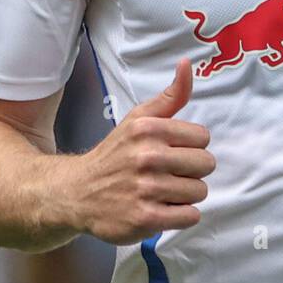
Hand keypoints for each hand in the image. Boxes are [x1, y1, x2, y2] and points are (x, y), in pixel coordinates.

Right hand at [64, 58, 214, 243]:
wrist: (77, 192)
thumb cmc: (115, 154)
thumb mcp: (138, 119)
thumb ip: (170, 96)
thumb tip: (187, 64)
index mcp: (149, 129)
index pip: (203, 137)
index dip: (190, 147)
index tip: (171, 153)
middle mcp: (147, 157)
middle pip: (206, 165)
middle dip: (190, 172)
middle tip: (166, 175)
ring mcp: (146, 189)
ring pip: (200, 191)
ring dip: (185, 195)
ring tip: (161, 192)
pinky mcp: (145, 219)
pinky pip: (190, 216)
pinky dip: (180, 215)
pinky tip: (161, 208)